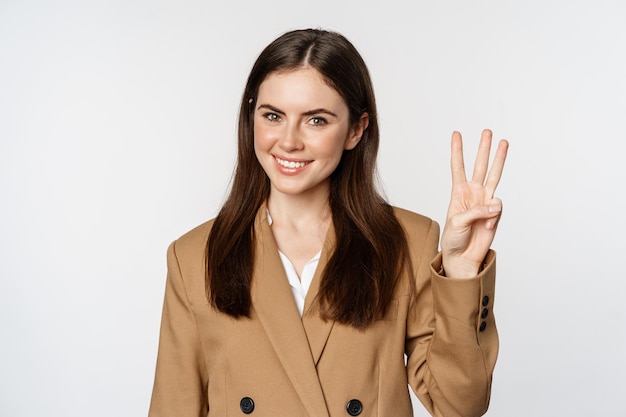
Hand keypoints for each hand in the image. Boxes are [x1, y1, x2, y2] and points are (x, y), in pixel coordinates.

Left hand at [440, 129, 508, 277]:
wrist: (463, 256)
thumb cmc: (454, 239)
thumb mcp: (457, 222)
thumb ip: (476, 211)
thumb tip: (496, 205)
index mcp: (458, 192)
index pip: (457, 167)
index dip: (457, 151)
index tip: (456, 134)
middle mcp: (473, 193)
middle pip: (479, 166)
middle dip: (483, 149)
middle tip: (487, 132)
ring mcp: (485, 201)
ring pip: (494, 175)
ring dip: (499, 159)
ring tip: (504, 142)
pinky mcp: (495, 213)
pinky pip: (498, 207)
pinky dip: (493, 216)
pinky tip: (487, 225)